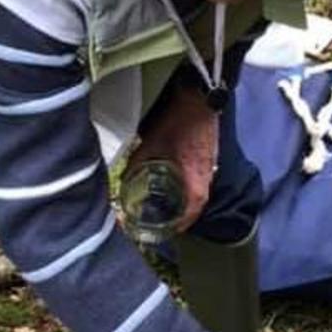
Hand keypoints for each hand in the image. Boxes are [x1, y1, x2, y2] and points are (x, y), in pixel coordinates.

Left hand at [128, 85, 216, 230]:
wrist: (197, 99)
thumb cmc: (177, 123)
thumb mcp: (150, 146)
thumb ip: (137, 165)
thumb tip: (122, 181)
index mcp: (195, 181)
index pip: (189, 215)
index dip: (174, 227)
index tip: (158, 232)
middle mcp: (205, 179)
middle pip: (193, 209)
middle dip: (176, 219)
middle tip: (156, 223)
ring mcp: (208, 168)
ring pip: (195, 195)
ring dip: (181, 204)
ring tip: (161, 206)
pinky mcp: (206, 158)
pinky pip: (196, 182)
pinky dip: (184, 189)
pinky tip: (170, 184)